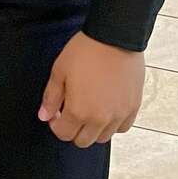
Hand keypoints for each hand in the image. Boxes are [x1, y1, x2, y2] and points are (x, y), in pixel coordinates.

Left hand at [38, 32, 143, 147]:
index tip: (57, 111)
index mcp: (79, 111)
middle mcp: (100, 119)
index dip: (56, 124)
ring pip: (103, 138)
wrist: (115, 37)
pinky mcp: (133, 108)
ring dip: (93, 129)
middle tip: (72, 110)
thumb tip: (44, 116)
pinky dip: (113, 124)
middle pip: (83, 141)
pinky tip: (107, 108)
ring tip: (90, 108)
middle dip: (73, 129)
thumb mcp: (59, 71)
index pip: (64, 134)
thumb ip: (51, 97)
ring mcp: (119, 115)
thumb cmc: (85, 51)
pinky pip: (122, 128)